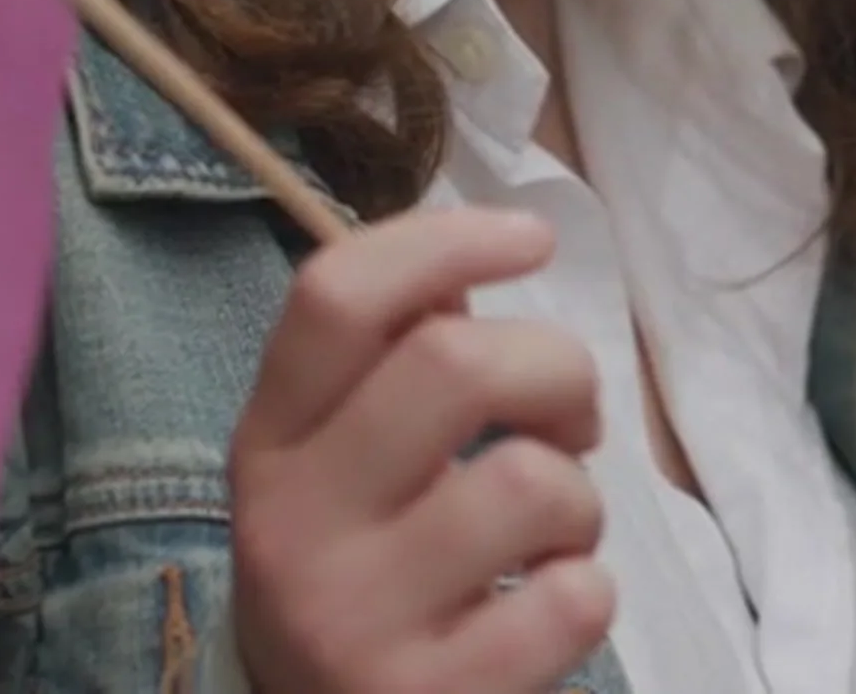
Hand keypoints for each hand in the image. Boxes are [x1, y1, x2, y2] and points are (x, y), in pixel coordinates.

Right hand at [225, 205, 613, 693]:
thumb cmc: (364, 568)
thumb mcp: (337, 467)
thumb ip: (388, 366)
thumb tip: (470, 265)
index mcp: (267, 443)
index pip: (336, 295)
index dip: (446, 242)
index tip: (531, 236)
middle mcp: (291, 526)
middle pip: (454, 362)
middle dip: (559, 370)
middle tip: (574, 419)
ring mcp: (351, 620)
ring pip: (532, 483)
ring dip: (580, 500)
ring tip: (552, 535)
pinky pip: (572, 599)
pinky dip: (587, 592)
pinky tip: (544, 610)